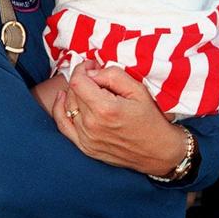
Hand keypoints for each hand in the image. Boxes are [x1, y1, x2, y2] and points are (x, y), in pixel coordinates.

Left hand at [52, 63, 187, 176]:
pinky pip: (63, 125)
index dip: (83, 69)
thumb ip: (113, 76)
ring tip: (89, 88)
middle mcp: (91, 125)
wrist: (158, 152)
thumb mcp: (138, 90)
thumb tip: (92, 72)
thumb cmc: (151, 119)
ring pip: (68, 105)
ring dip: (75, 92)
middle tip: (96, 75)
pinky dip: (60, 110)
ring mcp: (86, 138)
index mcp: (105, 109)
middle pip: (73, 92)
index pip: (78, 81)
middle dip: (82, 79)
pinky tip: (62, 98)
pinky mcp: (85, 147)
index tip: (93, 66)